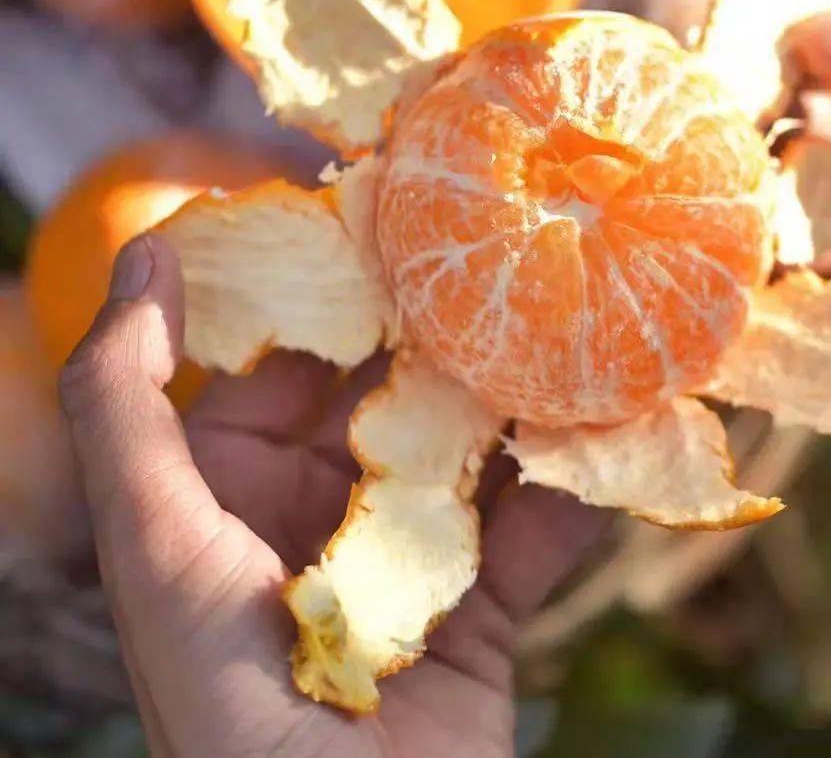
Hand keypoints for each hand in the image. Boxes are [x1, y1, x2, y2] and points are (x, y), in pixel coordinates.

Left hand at [60, 235, 607, 757]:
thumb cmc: (223, 707)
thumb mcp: (154, 545)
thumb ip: (124, 402)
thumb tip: (148, 251)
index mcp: (232, 497)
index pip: (282, 363)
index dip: (329, 289)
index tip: (389, 213)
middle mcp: (318, 521)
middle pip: (388, 397)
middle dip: (441, 333)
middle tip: (505, 251)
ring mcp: (405, 568)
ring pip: (470, 453)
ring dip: (519, 397)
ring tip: (573, 323)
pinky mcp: (481, 619)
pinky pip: (534, 532)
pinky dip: (572, 486)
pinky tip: (615, 429)